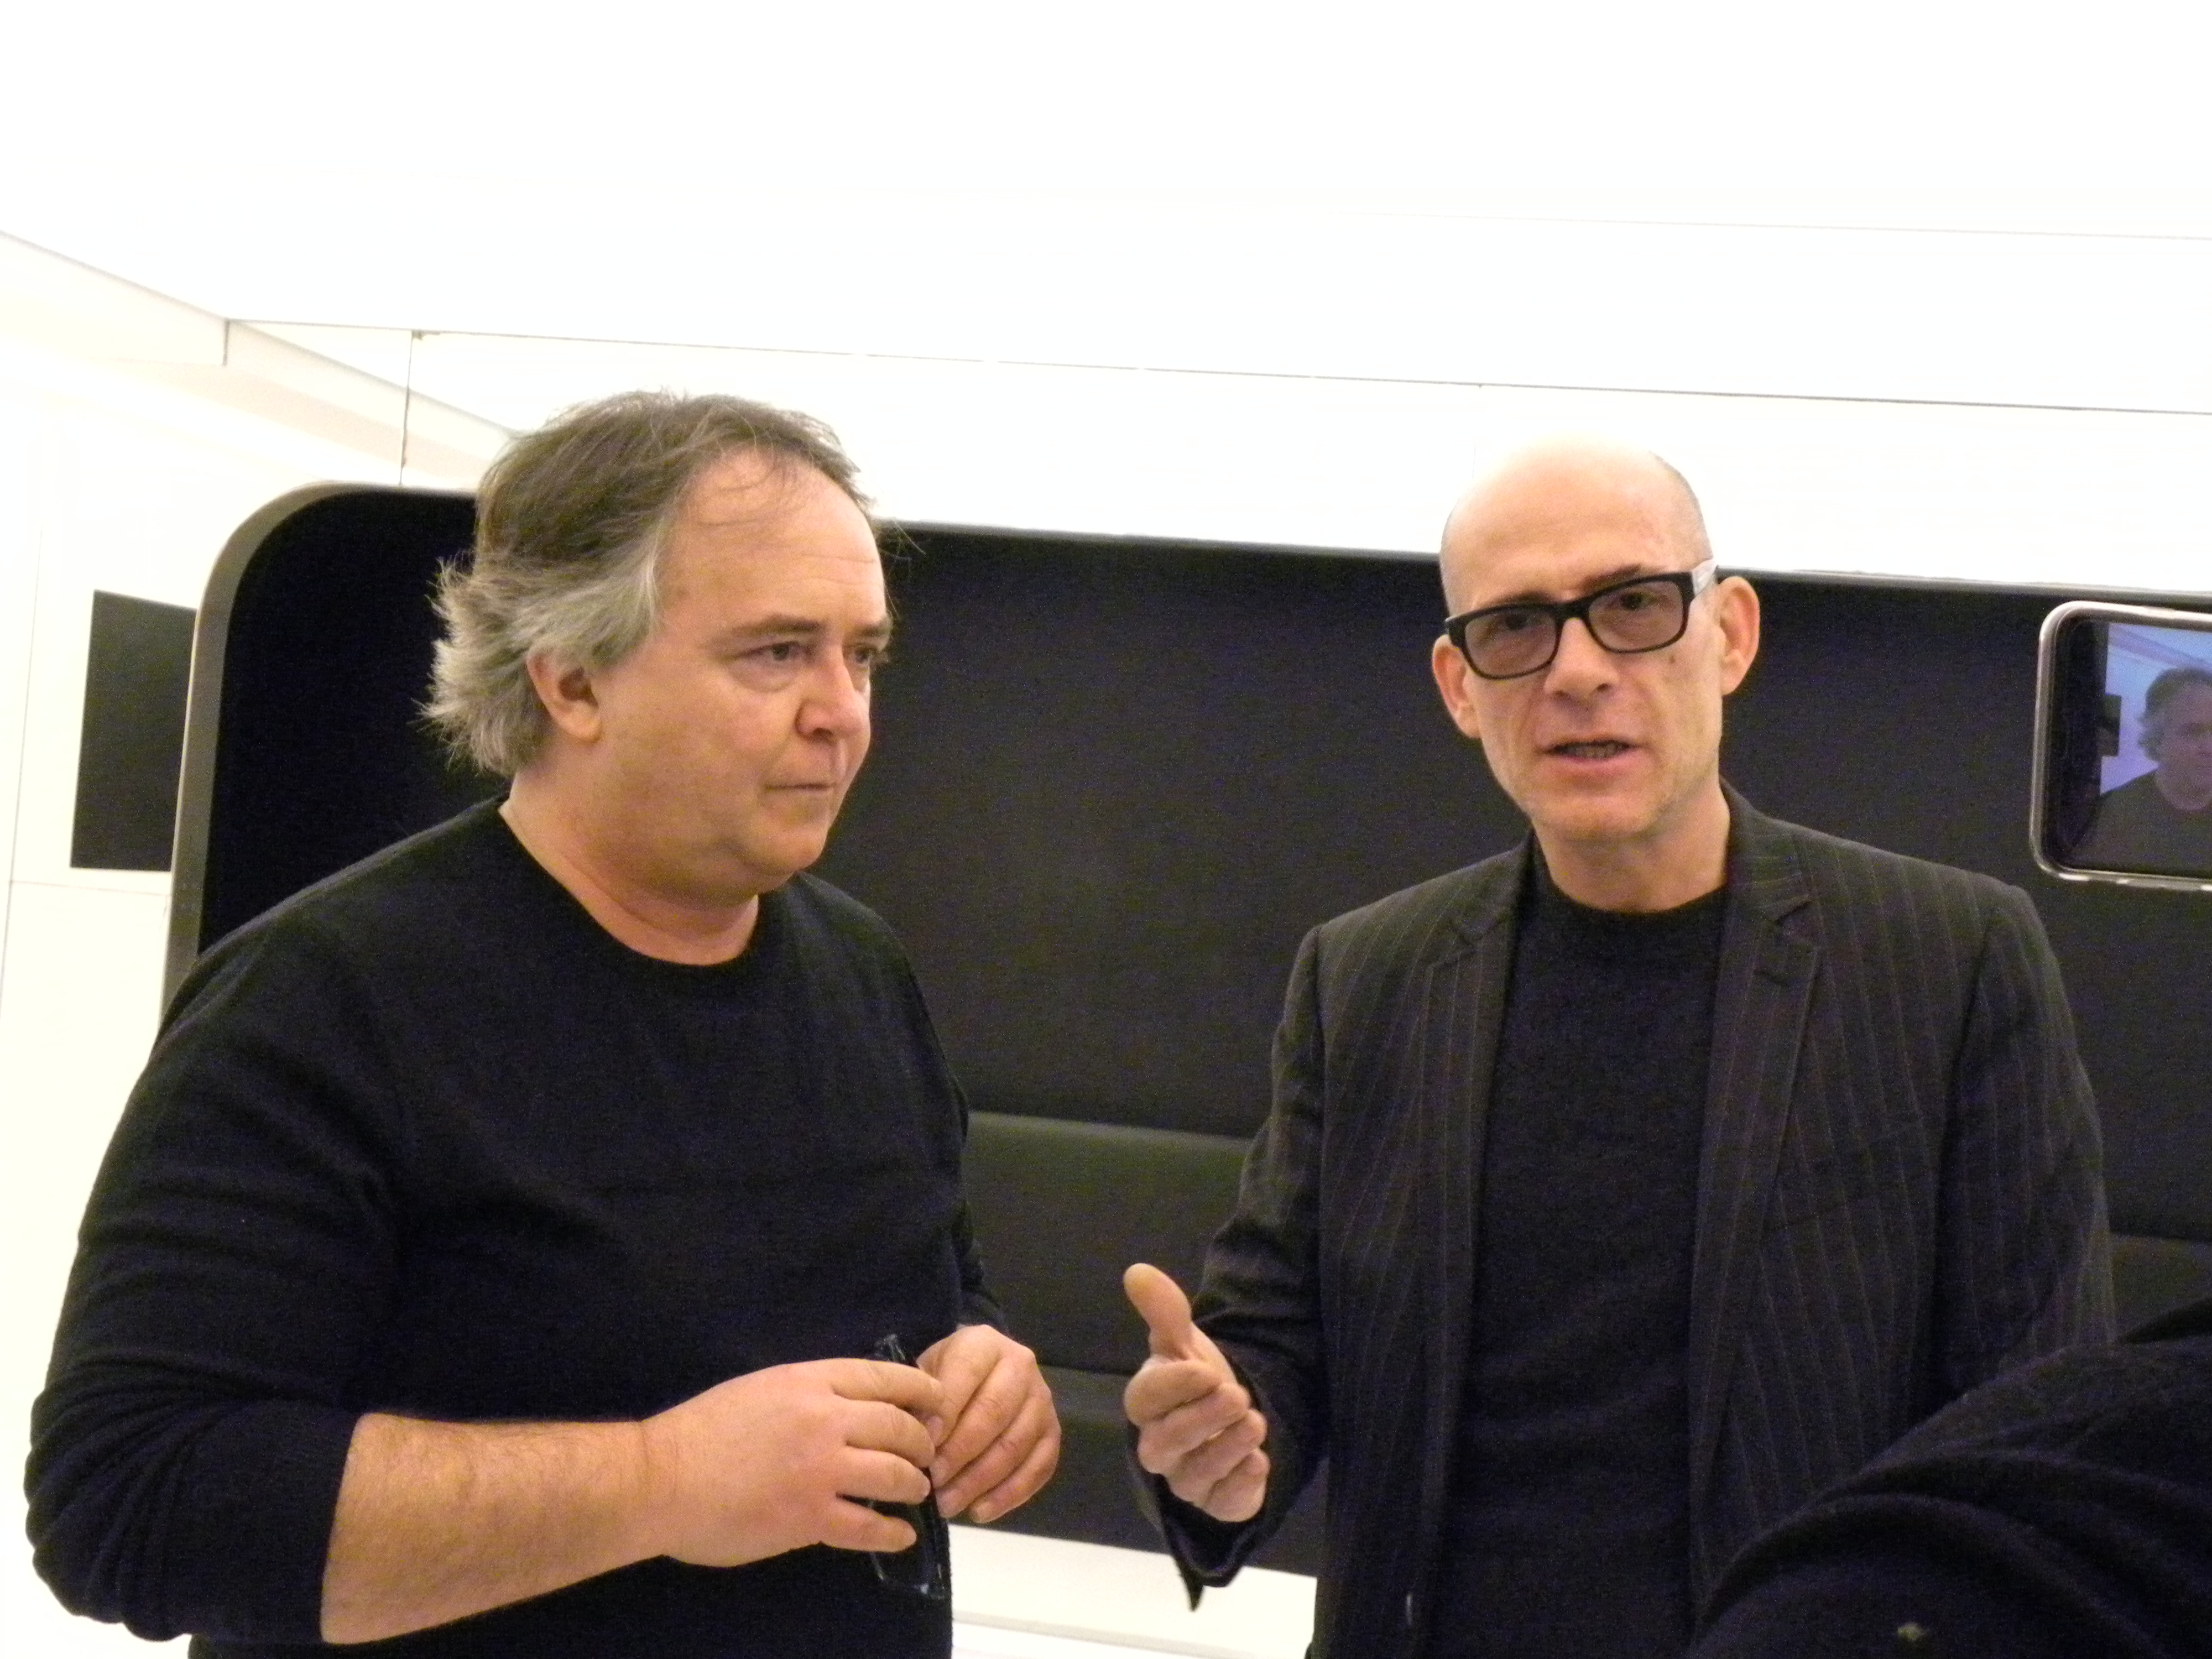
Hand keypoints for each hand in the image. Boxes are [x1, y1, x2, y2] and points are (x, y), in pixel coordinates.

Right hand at [637, 1357, 941, 1564]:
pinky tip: (899, 1537)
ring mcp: (821, 1469)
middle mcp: (825, 1418)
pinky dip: (891, 1533)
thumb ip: (808, 1394)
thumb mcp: (762, 1388)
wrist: (660, 1479)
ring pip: (894, 1475)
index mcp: (810, 1381)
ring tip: (915, 1491)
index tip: (938, 1403)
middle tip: (926, 1454)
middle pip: (900, 1426)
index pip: (886, 1378)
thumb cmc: (702, 1431)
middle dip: (922, 1442)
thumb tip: (847, 1407)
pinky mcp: (809, 1517)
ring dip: (913, 1485)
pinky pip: (868, 1526)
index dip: (922, 1391)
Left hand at [916, 1324, 1059, 1522]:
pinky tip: (979, 1512)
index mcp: (984, 1343)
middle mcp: (1021, 1365)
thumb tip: (917, 1439)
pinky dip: (1010, 1495)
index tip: (921, 1448)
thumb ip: (919, 1401)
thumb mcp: (923, 1375)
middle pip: (994, 1412)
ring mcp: (1042, 1400)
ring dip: (980, 1481)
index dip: (944, 1413)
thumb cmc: (943, 1378)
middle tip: (931, 1483)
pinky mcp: (1053, 1432)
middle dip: (960, 1453)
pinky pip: (1039, 1467)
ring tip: (947, 1504)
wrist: (977, 1373)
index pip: (966, 1374)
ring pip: (1016, 1445)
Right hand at [1121, 1263, 1268, 1522]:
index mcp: (1148, 1404)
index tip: (1205, 1369)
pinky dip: (1240, 1485)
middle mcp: (1160, 1445)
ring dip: (1225, 1449)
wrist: (1227, 1419)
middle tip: (1235, 1394)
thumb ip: (1165, 1311)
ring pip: (1195, 1474)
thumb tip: (1137, 1272)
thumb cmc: (1197, 1380)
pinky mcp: (1216, 1502)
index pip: (1145, 1400)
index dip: (1173, 1386)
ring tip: (1254, 1422)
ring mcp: (1186, 1478)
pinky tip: (1259, 1463)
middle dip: (1202, 1419)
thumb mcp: (1186, 1342)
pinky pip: (1221, 1503)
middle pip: (1168, 1441)